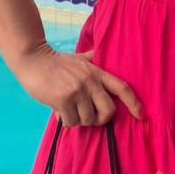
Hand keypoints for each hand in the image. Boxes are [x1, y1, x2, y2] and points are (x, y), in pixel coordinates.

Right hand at [13, 42, 141, 127]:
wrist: (33, 59)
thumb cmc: (56, 62)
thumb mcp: (80, 57)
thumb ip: (93, 58)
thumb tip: (103, 51)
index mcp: (97, 72)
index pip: (122, 87)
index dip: (134, 103)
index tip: (141, 115)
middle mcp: (90, 81)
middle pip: (108, 111)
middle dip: (100, 119)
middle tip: (90, 117)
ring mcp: (77, 90)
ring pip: (87, 119)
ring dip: (78, 120)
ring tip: (69, 110)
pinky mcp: (63, 99)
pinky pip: (71, 122)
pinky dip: (65, 121)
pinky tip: (59, 111)